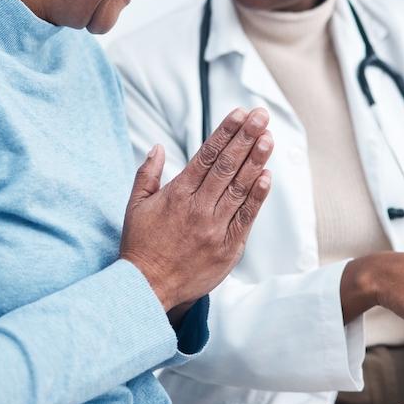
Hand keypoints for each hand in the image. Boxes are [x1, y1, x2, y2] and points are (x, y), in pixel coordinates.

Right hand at [120, 108, 272, 311]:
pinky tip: (267, 177)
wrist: (147, 289)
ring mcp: (214, 228)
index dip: (225, 132)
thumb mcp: (135, 206)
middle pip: (227, 166)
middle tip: (261, 116)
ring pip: (239, 188)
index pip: (206, 155)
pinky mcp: (227, 248)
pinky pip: (245, 218)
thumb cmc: (141, 246)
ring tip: (268, 138)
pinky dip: (257, 197)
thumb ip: (147, 174)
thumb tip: (158, 147)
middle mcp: (198, 208)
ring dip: (256, 161)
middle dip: (246, 138)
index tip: (240, 114)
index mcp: (177, 194)